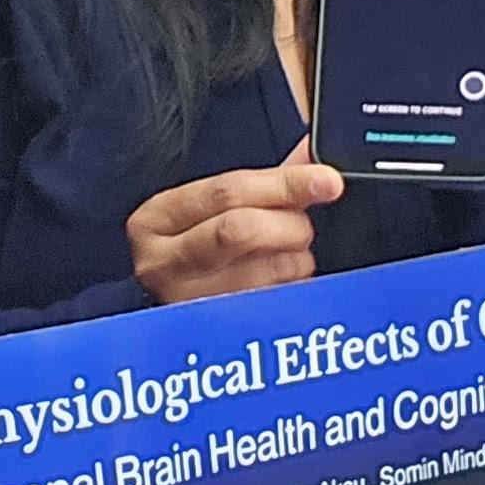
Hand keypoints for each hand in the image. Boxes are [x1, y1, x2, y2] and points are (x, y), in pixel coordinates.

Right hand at [128, 137, 340, 305]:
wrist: (157, 308)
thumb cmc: (191, 247)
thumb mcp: (212, 208)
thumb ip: (267, 180)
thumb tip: (312, 153)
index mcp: (159, 218)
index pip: (228, 193)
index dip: (284, 184)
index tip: (327, 181)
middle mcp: (164, 263)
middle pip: (241, 230)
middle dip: (288, 225)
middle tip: (300, 226)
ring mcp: (187, 303)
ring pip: (266, 274)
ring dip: (295, 260)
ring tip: (285, 255)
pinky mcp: (217, 332)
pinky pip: (277, 305)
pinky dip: (293, 287)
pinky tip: (281, 281)